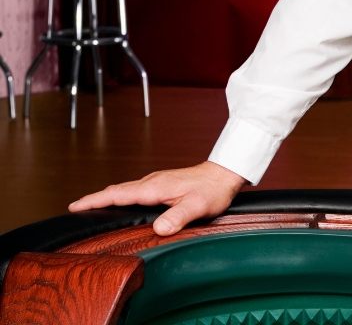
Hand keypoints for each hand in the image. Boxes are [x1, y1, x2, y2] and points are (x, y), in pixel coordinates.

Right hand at [68, 161, 246, 235]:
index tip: (74, 206)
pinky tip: (123, 203)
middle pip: (117, 190)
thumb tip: (159, 228)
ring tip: (92, 207)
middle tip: (75, 208)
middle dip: (95, 198)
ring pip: (126, 189)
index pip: (118, 194)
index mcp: (154, 187)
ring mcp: (157, 181)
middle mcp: (152, 182)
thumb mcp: (198, 206)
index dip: (95, 200)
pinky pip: (135, 189)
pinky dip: (122, 195)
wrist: (225, 173)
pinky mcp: (163, 183)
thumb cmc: (213, 189)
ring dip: (108, 196)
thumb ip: (178, 217)